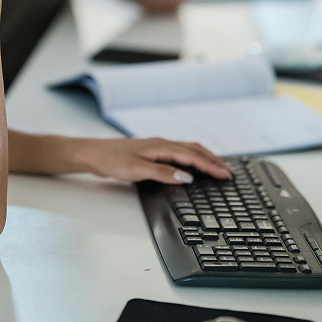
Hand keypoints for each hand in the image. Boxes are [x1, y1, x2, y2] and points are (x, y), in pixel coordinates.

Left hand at [77, 137, 230, 183]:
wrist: (93, 153)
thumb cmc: (111, 160)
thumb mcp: (137, 170)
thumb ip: (162, 173)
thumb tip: (187, 177)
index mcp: (161, 146)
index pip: (192, 156)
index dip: (210, 166)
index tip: (225, 174)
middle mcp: (161, 144)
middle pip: (194, 150)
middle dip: (213, 160)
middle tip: (229, 172)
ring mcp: (157, 147)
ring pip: (187, 150)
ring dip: (204, 158)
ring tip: (218, 167)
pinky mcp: (152, 152)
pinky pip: (179, 152)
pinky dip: (192, 158)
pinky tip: (194, 165)